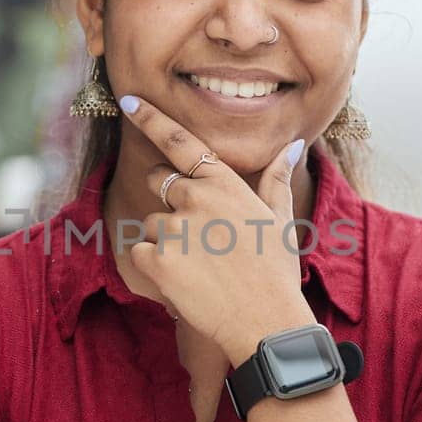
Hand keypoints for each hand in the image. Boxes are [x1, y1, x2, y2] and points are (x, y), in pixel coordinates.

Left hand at [116, 95, 311, 363]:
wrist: (266, 321)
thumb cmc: (275, 272)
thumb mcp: (279, 220)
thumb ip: (275, 179)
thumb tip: (293, 146)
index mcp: (224, 183)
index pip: (181, 142)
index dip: (151, 118)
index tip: (128, 100)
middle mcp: (196, 198)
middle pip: (158, 182)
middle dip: (169, 201)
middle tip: (198, 235)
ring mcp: (174, 229)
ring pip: (151, 222)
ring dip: (166, 241)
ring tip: (200, 267)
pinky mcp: (157, 260)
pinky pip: (139, 252)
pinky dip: (154, 267)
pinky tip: (184, 282)